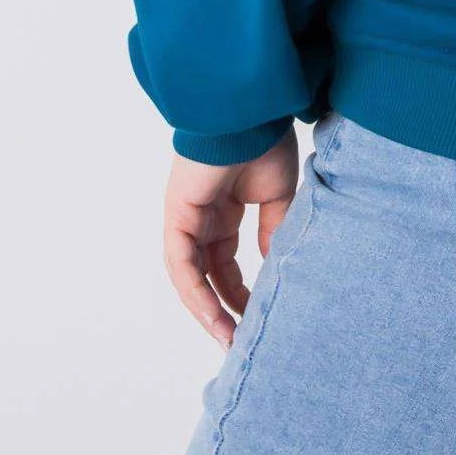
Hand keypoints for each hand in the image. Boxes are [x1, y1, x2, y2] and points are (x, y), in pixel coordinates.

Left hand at [161, 128, 299, 347]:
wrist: (251, 113)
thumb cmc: (265, 141)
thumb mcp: (278, 196)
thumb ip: (273, 233)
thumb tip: (274, 269)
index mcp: (224, 211)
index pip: (226, 265)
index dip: (241, 294)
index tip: (258, 319)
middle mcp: (201, 219)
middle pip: (207, 276)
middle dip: (224, 310)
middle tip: (242, 341)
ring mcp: (186, 218)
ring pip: (190, 277)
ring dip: (208, 310)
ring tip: (229, 339)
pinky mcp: (177, 216)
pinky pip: (181, 264)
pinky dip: (195, 292)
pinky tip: (213, 314)